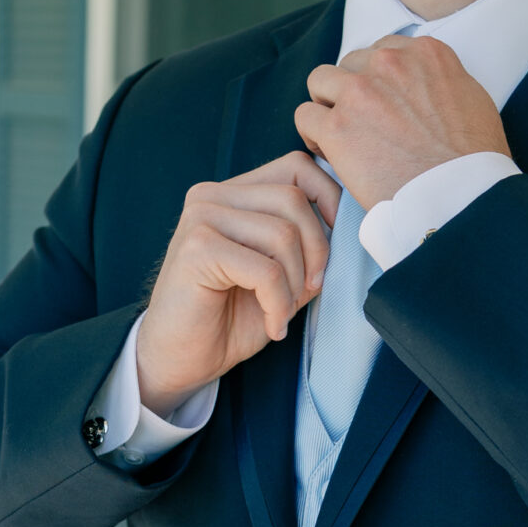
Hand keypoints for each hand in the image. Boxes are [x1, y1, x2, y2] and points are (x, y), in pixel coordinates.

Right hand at [134, 152, 339, 414]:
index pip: (297, 167)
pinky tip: (271, 324)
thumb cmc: (228, 319)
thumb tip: (348, 228)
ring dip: (296, 284)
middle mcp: (212, 196)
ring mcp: (201, 218)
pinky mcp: (197, 249)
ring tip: (282, 312)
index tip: (337, 244)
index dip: (329, 199)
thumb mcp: (282, 275)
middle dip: (317, 251)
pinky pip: (266, 270)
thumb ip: (306, 245)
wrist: (179, 360)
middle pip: (294, 199)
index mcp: (233, 193)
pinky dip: (278, 303)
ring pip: (283, 234)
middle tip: (309, 292)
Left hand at [294, 34, 508, 209]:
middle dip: (352, 91)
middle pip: (350, 64)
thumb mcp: (472, 98)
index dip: (377, 79)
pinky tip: (329, 151)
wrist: (459, 192)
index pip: (382, 51)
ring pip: (320, 82)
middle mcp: (389, 63)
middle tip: (362, 123)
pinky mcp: (336, 126)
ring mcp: (359, 92)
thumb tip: (427, 85)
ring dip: (327, 105)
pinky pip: (304, 116)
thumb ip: (441, 80)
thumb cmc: (474, 157)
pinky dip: (312, 134)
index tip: (381, 103)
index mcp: (424, 53)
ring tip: (339, 134)